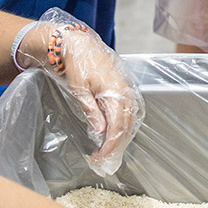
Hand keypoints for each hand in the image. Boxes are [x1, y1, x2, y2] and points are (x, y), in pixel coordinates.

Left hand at [17, 13, 145, 176]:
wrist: (81, 45)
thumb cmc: (78, 65)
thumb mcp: (79, 90)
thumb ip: (91, 111)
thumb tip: (99, 132)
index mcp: (116, 91)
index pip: (118, 125)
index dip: (110, 145)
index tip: (101, 158)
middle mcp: (126, 92)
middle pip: (126, 126)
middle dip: (115, 146)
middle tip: (101, 161)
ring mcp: (127, 91)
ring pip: (128, 121)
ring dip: (118, 138)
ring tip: (105, 153)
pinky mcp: (124, 91)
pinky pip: (127, 114)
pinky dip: (121, 128)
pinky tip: (111, 136)